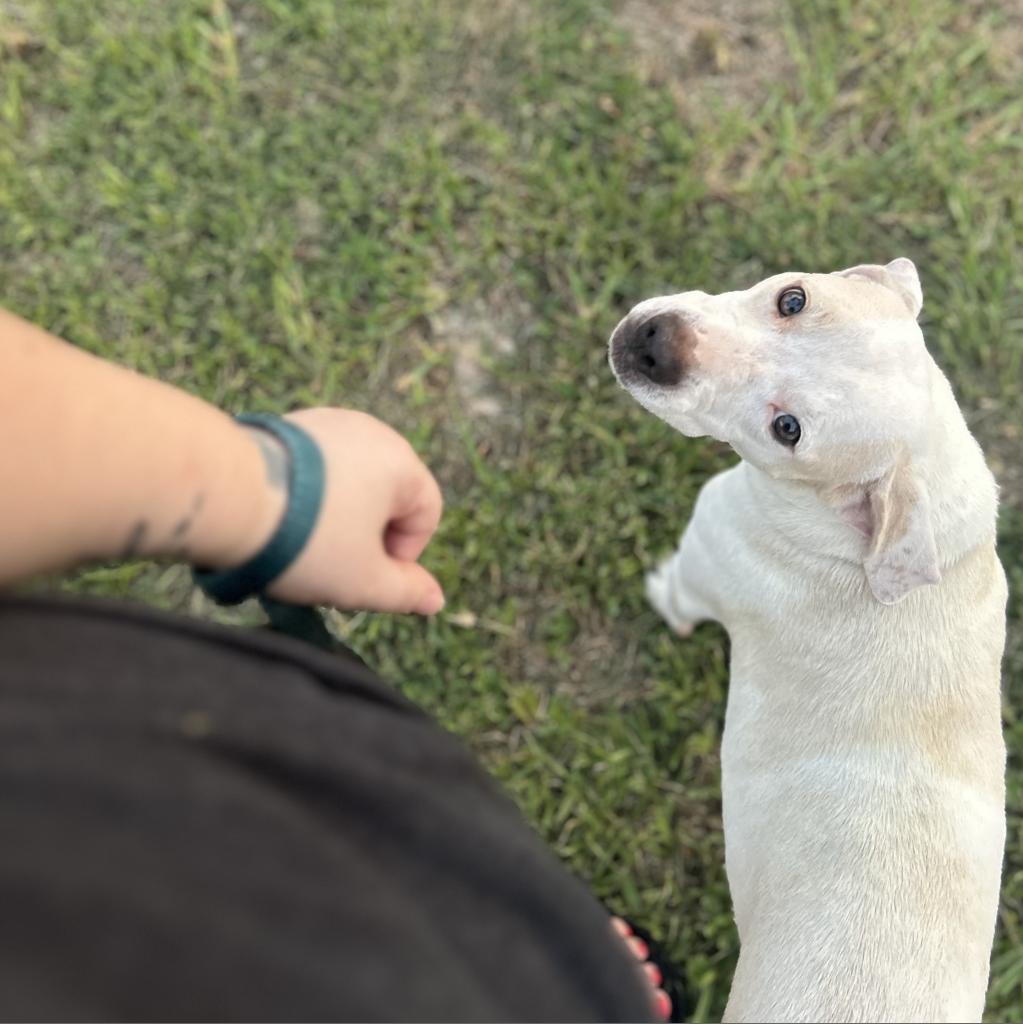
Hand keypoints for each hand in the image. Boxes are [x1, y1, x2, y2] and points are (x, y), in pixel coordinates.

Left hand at [250, 409, 444, 614]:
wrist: (225, 496)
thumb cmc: (306, 542)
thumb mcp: (364, 581)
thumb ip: (407, 593)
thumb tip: (435, 601)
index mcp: (400, 462)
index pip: (426, 513)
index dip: (404, 555)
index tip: (365, 574)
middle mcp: (370, 431)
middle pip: (387, 497)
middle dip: (366, 537)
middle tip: (330, 567)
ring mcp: (327, 422)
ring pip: (349, 484)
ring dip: (335, 519)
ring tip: (299, 545)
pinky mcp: (288, 425)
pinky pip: (314, 469)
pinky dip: (306, 497)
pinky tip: (278, 519)